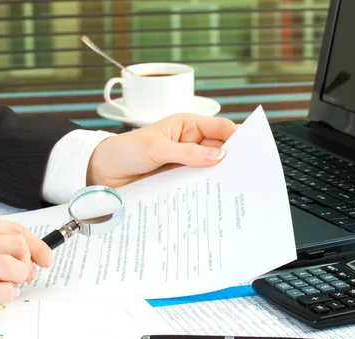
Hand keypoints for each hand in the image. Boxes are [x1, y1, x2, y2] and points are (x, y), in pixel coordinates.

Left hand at [86, 113, 236, 187]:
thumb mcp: (156, 148)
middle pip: (219, 149)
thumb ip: (187, 152)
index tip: (251, 150)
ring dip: (219, 177)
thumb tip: (219, 155)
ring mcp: (185, 163)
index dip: (237, 136)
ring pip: (210, 169)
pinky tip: (213, 197)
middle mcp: (189, 144)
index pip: (220, 127)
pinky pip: (197, 184)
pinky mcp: (178, 181)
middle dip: (232, 159)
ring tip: (233, 188)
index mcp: (186, 125)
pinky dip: (205, 190)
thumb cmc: (125, 151)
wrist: (102, 173)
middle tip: (245, 173)